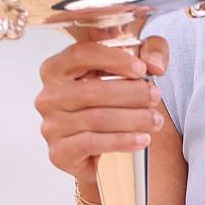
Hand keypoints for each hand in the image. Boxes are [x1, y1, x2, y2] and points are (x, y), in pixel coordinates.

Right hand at [35, 35, 170, 183]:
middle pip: (92, 91)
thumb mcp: (134, 68)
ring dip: (133, 119)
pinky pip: (92, 143)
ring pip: (96, 118)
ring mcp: (51, 126)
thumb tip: (156, 64)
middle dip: (131, 94)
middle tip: (155, 97)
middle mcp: (48, 97)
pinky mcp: (59, 152)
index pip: (80, 55)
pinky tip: (142, 139)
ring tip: (155, 120)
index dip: (114, 60)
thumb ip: (151, 52)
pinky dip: (122, 141)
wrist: (102, 148)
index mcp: (56, 70)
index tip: (142, 69)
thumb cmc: (112, 103)